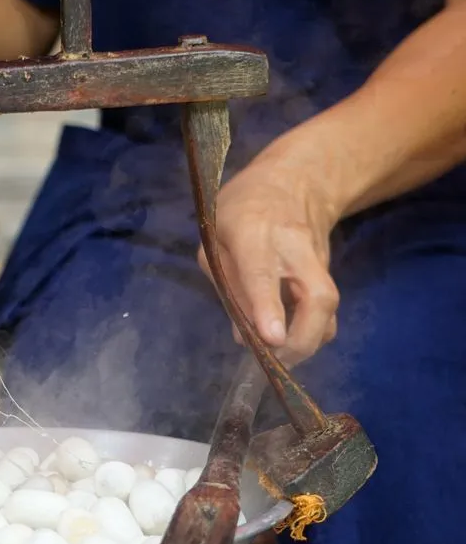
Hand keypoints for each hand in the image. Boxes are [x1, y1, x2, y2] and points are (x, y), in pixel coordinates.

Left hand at [197, 148, 341, 365]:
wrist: (296, 182)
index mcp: (253, 233)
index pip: (261, 273)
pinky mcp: (328, 272)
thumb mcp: (215, 237)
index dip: (267, 307)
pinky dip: (313, 332)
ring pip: (328, 306)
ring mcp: (317, 261)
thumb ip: (226, 283)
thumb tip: (242, 333)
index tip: (271, 339)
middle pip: (316, 295)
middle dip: (302, 338)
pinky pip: (327, 310)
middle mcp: (293, 248)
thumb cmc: (241, 209)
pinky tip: (292, 341)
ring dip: (309, 341)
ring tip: (280, 359)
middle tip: (276, 361)